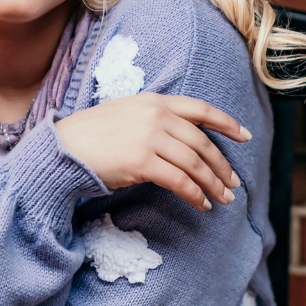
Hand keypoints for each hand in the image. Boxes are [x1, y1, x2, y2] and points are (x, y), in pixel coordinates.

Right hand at [55, 94, 249, 211]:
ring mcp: (149, 137)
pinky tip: (202, 205)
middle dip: (221, 165)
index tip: (244, 136)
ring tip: (223, 198)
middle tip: (233, 182)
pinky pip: (179, 181)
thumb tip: (183, 141)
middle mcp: (155, 115)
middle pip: (201, 142)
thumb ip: (154, 120)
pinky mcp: (141, 161)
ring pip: (194, 163)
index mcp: (154, 101)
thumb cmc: (91, 136)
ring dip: (212, 184)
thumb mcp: (126, 114)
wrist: (62, 148)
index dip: (226, 123)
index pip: (200, 109)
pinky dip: (195, 195)